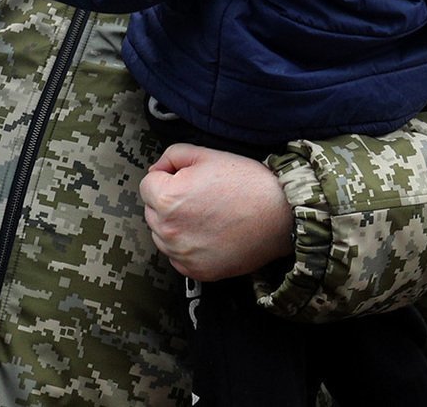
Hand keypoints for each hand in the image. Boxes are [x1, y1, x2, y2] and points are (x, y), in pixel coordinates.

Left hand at [139, 144, 293, 281]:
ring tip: (206, 215)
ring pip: (162, 236)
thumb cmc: (246, 182)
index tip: (188, 177)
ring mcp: (182, 255)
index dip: (167, 176)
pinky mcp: (196, 272)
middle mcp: (168, 231)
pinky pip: (178, 257)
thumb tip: (157, 170)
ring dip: (175, 225)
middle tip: (200, 195)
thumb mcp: (207, 154)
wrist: (279, 214)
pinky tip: (209, 234)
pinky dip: (187, 246)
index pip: (147, 184)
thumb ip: (172, 156)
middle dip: (168, 201)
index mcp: (167, 199)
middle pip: (152, 211)